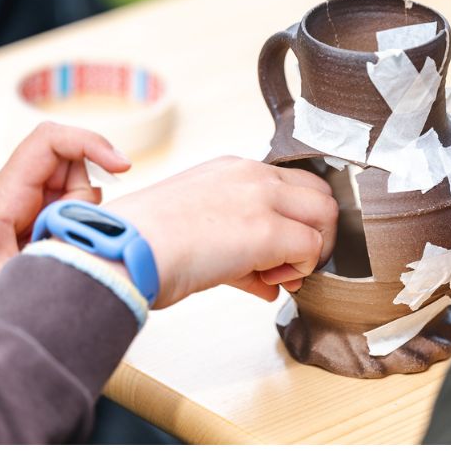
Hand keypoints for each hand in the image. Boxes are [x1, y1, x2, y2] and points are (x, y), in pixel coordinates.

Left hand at [0, 121, 130, 307]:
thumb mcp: (19, 284)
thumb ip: (60, 256)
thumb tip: (102, 241)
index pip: (48, 141)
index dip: (90, 143)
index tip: (123, 167)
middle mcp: (5, 191)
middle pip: (67, 166)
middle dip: (84, 200)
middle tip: (65, 241)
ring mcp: (14, 202)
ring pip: (69, 187)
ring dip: (77, 217)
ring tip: (52, 251)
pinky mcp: (22, 215)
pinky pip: (61, 207)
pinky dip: (71, 225)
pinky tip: (54, 252)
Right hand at [112, 157, 338, 308]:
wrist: (124, 249)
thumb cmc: (143, 242)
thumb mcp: (196, 230)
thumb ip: (241, 251)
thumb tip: (269, 280)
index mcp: (231, 169)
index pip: (291, 184)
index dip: (295, 220)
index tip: (278, 250)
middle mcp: (251, 174)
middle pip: (320, 193)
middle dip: (315, 231)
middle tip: (289, 264)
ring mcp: (262, 198)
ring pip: (326, 215)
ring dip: (313, 249)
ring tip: (279, 273)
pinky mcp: (268, 230)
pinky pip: (312, 249)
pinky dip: (300, 270)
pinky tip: (268, 281)